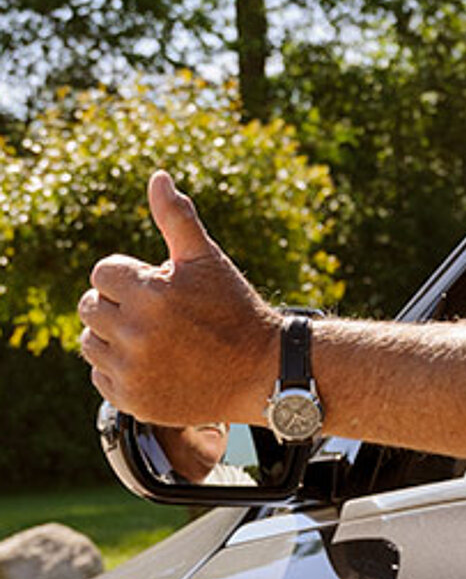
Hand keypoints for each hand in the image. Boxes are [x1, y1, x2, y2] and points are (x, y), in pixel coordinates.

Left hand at [78, 171, 277, 425]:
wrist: (262, 372)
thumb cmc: (236, 311)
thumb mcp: (208, 260)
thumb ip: (177, 218)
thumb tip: (158, 177)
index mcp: (150, 292)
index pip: (103, 274)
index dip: (133, 279)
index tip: (163, 291)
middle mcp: (136, 333)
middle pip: (90, 307)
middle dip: (120, 306)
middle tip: (160, 317)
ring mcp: (134, 371)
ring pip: (91, 344)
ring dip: (115, 338)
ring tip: (156, 341)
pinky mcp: (135, 401)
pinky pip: (102, 379)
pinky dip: (121, 372)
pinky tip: (156, 366)